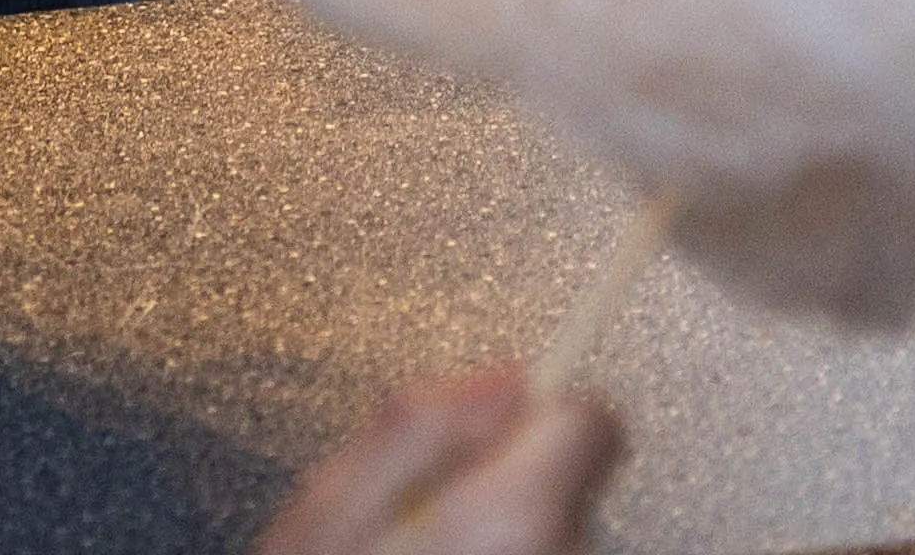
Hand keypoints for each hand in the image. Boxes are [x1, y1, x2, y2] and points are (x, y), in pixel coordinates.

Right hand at [254, 365, 623, 554]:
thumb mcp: (322, 518)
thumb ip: (414, 430)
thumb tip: (505, 376)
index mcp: (516, 519)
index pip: (592, 422)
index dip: (532, 420)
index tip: (475, 446)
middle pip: (567, 493)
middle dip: (497, 499)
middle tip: (412, 537)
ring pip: (551, 549)